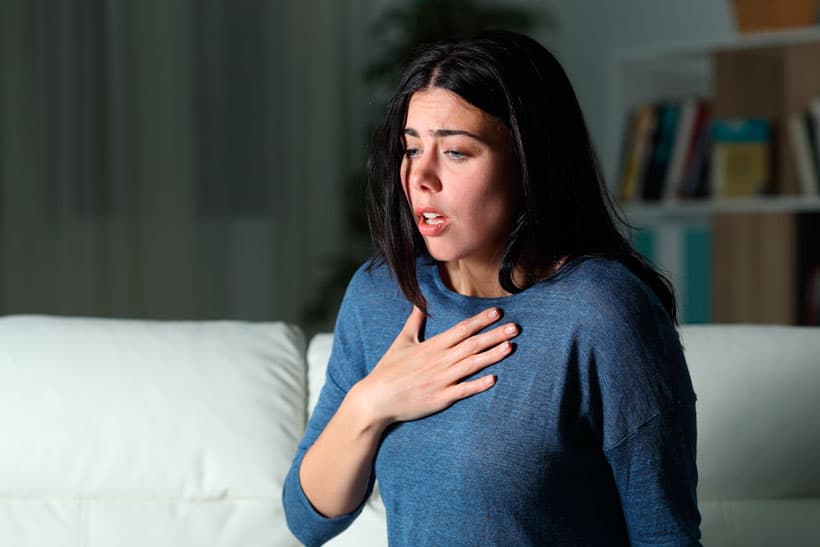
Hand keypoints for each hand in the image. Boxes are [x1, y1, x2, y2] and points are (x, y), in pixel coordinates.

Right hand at [352, 306, 517, 425]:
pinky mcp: (440, 398)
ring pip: (472, 365)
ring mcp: (441, 380)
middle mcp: (439, 361)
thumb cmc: (388, 370)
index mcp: (432, 346)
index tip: (497, 313)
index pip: (461, 330)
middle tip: (516, 327)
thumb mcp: (401, 342)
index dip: (480, 321)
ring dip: (492, 355)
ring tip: (510, 346)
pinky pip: (463, 390)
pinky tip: (493, 379)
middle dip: (494, 335)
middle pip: (472, 345)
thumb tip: (419, 304)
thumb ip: (414, 323)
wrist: (376, 399)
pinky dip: (478, 385)